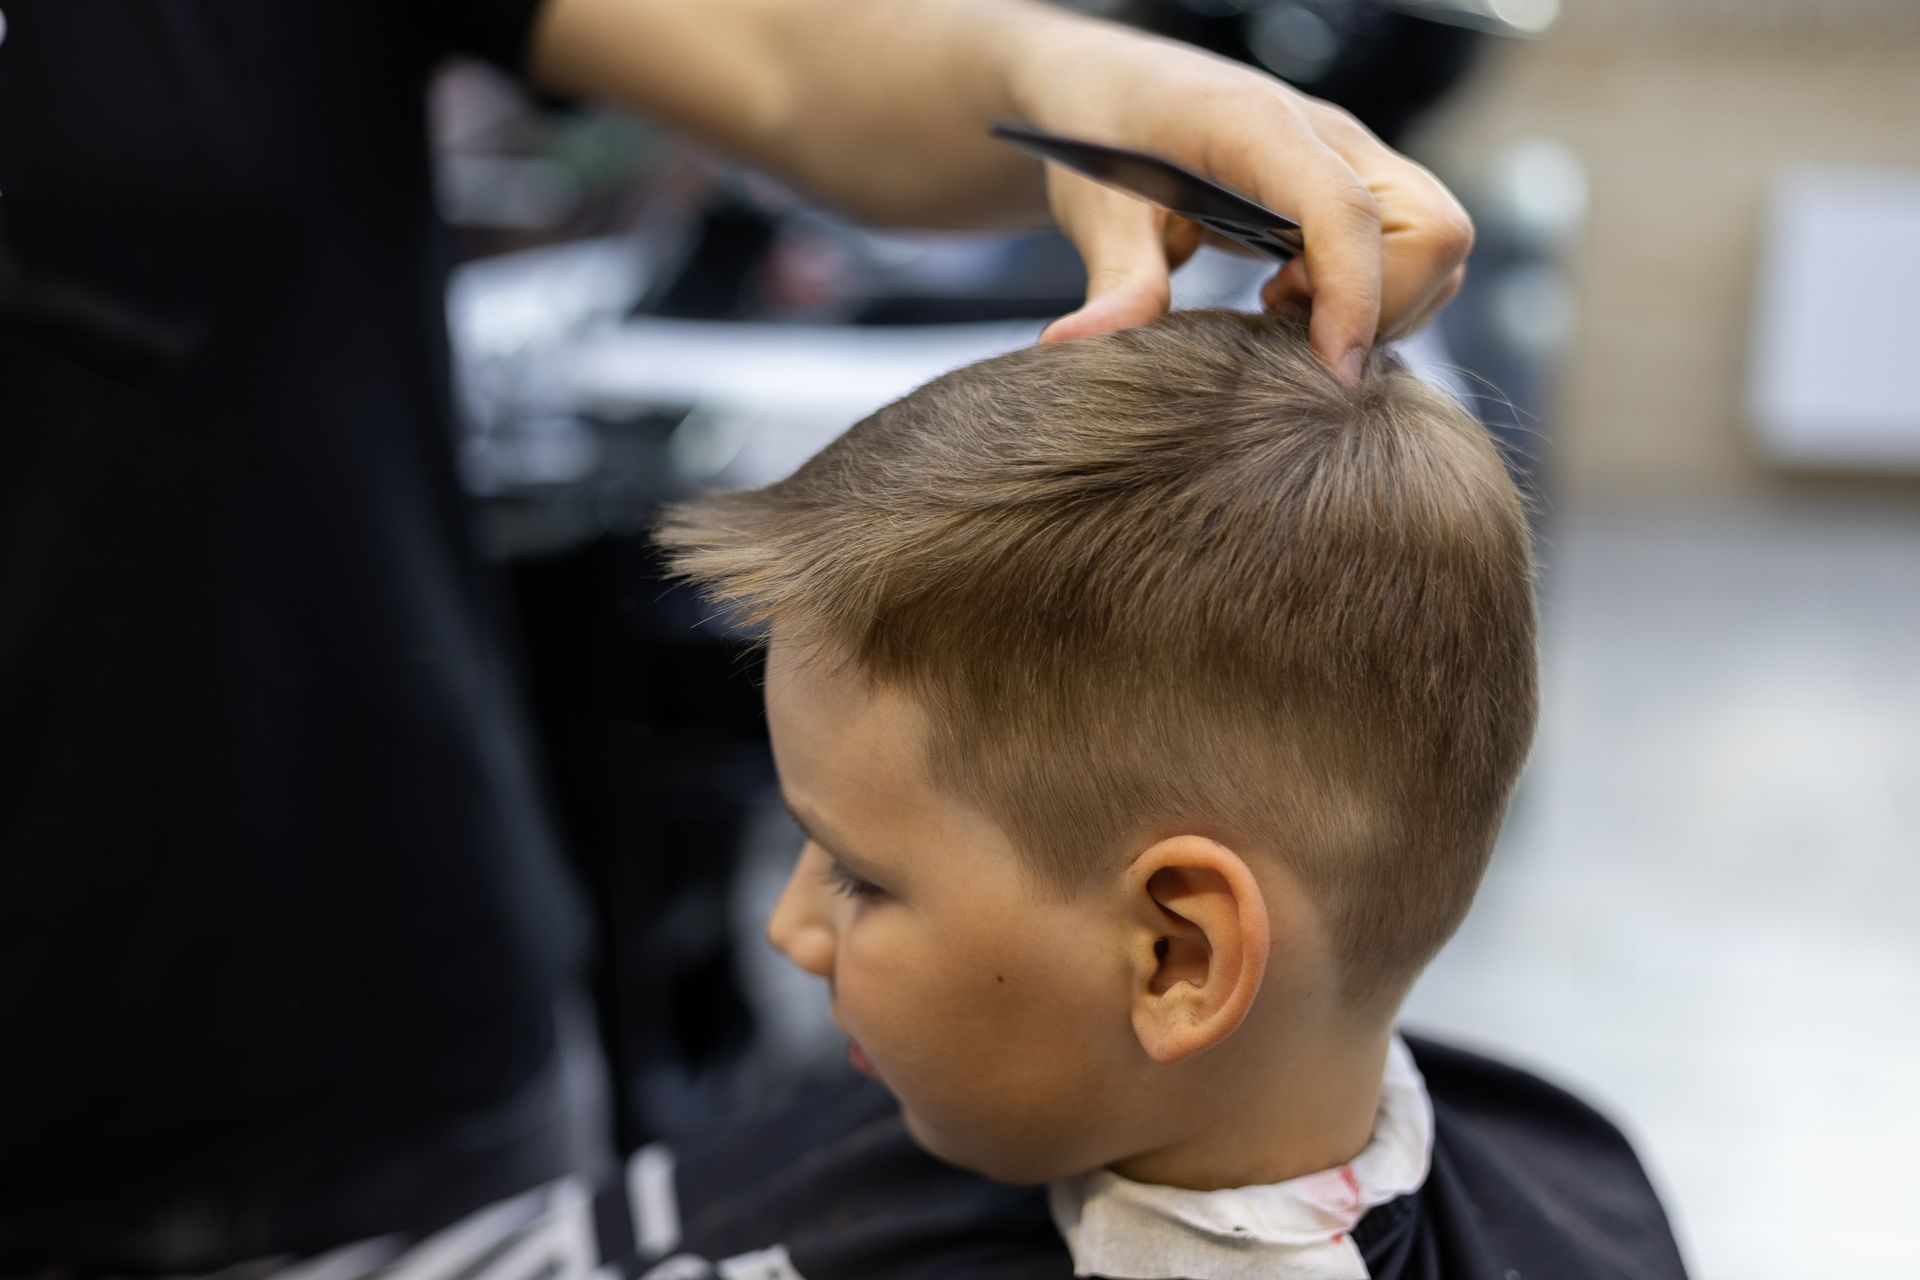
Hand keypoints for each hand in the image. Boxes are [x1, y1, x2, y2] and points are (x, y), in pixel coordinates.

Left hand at [1015, 25, 1470, 378]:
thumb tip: (1080, 347)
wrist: (1115, 91)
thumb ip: (1113, 279)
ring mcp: (1354, 161)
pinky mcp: (1358, 188)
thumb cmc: (1104, 139)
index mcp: (1259, 127)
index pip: (1345, 208)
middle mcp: (1329, 137)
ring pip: (1437, 245)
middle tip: (1281, 323)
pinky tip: (1294, 303)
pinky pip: (1416, 253)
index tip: (1330, 371)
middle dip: (1383, 306)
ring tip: (1282, 312)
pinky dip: (1375, 296)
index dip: (1354, 297)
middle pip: (1432, 228)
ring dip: (1382, 304)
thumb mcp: (1096, 211)